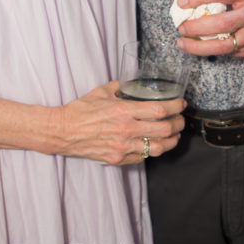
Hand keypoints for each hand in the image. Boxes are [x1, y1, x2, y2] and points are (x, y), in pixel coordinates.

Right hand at [56, 81, 185, 164]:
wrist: (63, 131)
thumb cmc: (80, 110)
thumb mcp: (102, 92)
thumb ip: (119, 87)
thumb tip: (130, 85)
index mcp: (123, 111)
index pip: (159, 110)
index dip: (175, 107)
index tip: (181, 104)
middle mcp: (126, 130)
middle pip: (164, 130)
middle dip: (178, 124)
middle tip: (181, 120)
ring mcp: (123, 147)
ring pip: (158, 147)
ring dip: (171, 141)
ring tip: (175, 136)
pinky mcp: (118, 159)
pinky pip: (142, 157)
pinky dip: (152, 150)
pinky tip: (154, 144)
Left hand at [174, 0, 243, 58]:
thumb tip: (197, 3)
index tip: (181, 1)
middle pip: (219, 24)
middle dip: (194, 28)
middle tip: (181, 28)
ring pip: (223, 46)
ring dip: (198, 46)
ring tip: (183, 43)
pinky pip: (232, 53)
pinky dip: (216, 50)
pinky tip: (206, 47)